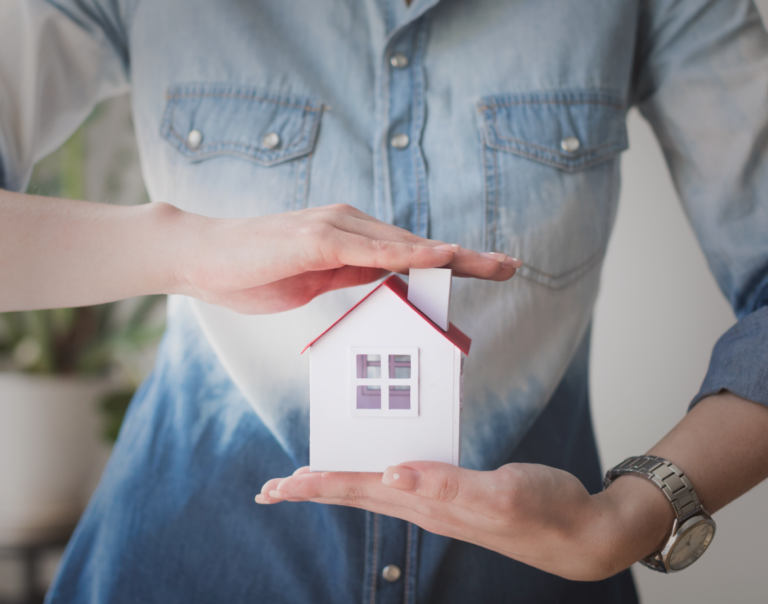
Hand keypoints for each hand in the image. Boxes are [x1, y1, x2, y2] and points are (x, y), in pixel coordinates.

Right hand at [178, 203, 520, 313]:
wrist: (202, 258)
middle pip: (417, 244)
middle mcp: (348, 225)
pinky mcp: (314, 239)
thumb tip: (388, 283)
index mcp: (349, 238)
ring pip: (402, 243)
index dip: (451, 259)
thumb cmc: (255, 271)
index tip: (489, 267)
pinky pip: (369, 250)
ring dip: (449, 254)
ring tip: (490, 263)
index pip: (410, 251)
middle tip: (510, 264)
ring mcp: (333, 229)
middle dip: (466, 257)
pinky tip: (438, 257)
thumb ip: (353, 276)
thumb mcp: (316, 281)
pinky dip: (407, 254)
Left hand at [255, 461, 671, 580]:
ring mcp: (442, 506)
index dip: (317, 487)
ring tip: (308, 483)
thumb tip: (392, 474)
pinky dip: (376, 478)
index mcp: (430, 504)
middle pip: (357, 495)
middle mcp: (428, 508)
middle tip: (271, 490)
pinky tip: (376, 475)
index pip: (360, 491)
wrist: (583, 534)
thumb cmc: (548, 511)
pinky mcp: (458, 497)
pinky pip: (404, 485)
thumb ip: (447, 486)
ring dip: (338, 486)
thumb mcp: (500, 494)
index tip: (278, 487)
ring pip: (376, 493)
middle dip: (313, 491)